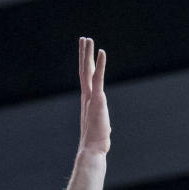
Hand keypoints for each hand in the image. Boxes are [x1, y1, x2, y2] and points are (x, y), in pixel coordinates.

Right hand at [78, 37, 109, 154]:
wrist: (92, 150)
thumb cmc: (96, 143)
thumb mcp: (100, 128)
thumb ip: (101, 122)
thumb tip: (104, 128)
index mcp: (87, 101)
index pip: (85, 79)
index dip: (85, 65)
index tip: (85, 53)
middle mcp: (86, 97)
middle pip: (84, 70)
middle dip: (84, 54)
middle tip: (83, 39)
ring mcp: (91, 97)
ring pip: (87, 71)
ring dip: (87, 54)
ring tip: (88, 39)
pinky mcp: (97, 99)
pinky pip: (98, 78)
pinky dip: (100, 64)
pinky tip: (101, 52)